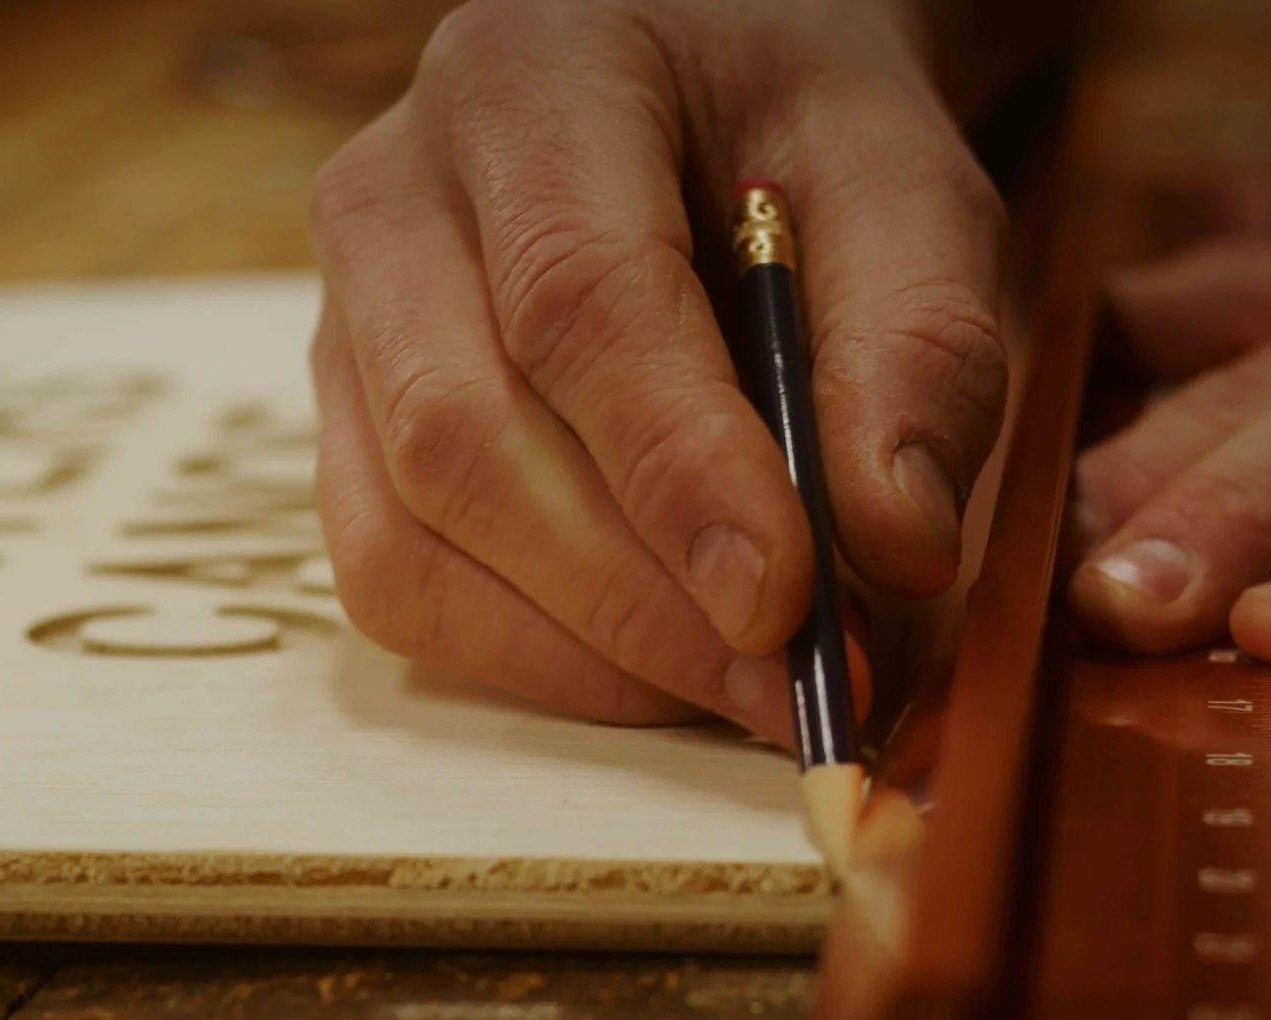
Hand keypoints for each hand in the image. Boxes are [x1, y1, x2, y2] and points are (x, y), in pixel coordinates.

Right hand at [308, 0, 1007, 740]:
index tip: (786, 600)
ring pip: (406, 537)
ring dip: (583, 651)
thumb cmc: (799, 137)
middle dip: (636, 599)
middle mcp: (392, 199)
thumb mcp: (910, 188)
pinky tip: (655, 661)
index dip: (676, 471)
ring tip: (742, 682)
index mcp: (526, 85)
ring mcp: (345, 323)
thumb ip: (925, 346)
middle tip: (791, 682)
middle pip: (462, 439)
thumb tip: (897, 548)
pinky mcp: (347, 429)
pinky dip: (533, 659)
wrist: (705, 100)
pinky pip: (398, 584)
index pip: (575, 301)